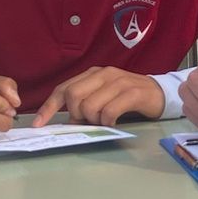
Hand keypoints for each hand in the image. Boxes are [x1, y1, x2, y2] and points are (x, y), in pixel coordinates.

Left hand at [32, 65, 165, 127]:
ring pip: (89, 105)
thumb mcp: (104, 96)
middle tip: (88, 121)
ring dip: (93, 120)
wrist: (160, 93)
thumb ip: (86, 103)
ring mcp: (119, 82)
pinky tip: (114, 122)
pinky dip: (107, 121)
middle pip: (73, 96)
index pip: (64, 89)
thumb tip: (69, 121)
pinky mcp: (133, 93)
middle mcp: (103, 74)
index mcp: (93, 74)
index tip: (38, 124)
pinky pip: (109, 111)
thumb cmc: (128, 97)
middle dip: (76, 114)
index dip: (48, 107)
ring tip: (104, 121)